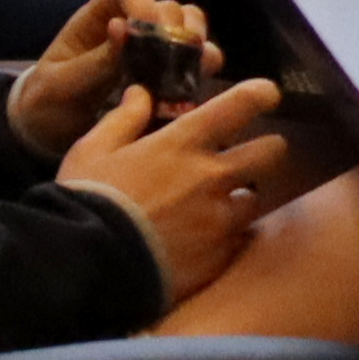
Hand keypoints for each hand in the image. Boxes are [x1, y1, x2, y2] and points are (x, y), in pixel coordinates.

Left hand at [8, 0, 200, 154]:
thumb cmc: (46, 104)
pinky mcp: (166, 78)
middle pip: (170, 7)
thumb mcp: (61, 85)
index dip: (143, 3)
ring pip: (191, 30)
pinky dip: (201, 72)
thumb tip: (122, 27)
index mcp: (98, 19)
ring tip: (189, 72)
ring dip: (196, 47)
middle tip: (174, 59)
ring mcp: (151, 52)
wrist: (48, 136)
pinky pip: (198, 64)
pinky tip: (189, 91)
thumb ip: (93, 61)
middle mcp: (131, 28)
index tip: (147, 34)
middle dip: (177, 29)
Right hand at [60, 75, 294, 300]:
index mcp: (183, 144)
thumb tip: (141, 92)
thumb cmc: (88, 200)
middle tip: (246, 156)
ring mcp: (220, 219)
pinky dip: (225, 236)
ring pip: (256, 199)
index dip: (261, 93)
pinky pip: (237, 239)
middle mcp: (212, 177)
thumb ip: (123, 118)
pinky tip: (202, 240)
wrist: (87, 266)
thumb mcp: (93, 151)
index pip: (241, 104)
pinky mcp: (220, 256)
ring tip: (217, 206)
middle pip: (271, 152)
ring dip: (241, 197)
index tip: (266, 95)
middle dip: (265, 149)